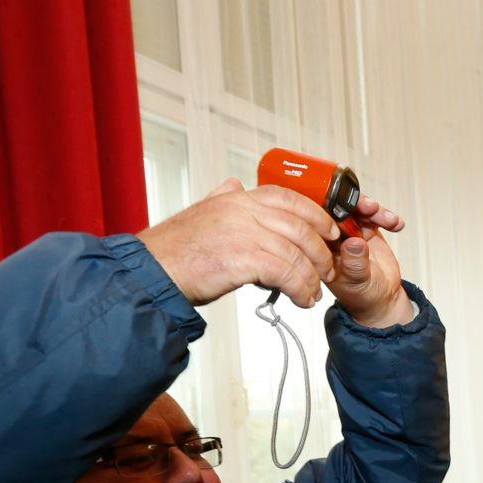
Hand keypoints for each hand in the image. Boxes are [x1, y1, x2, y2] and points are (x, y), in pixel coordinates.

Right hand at [137, 178, 340, 308]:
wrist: (153, 271)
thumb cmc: (176, 250)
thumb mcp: (202, 212)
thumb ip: (222, 198)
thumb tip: (234, 183)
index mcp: (236, 198)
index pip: (288, 197)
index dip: (316, 215)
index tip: (329, 231)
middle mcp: (242, 211)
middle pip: (301, 227)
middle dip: (321, 251)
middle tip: (327, 270)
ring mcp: (243, 234)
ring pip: (297, 254)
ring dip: (311, 278)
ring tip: (312, 293)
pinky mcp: (243, 259)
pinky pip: (286, 273)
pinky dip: (300, 289)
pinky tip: (301, 299)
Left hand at [325, 192, 412, 328]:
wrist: (380, 300)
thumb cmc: (361, 296)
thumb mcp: (357, 283)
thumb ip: (355, 263)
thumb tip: (354, 243)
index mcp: (320, 247)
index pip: (317, 220)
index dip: (330, 208)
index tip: (344, 207)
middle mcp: (333, 237)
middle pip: (337, 207)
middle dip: (354, 203)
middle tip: (369, 208)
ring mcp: (350, 232)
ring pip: (356, 208)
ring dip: (372, 208)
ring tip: (385, 218)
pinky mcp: (367, 230)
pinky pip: (374, 215)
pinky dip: (386, 216)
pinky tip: (394, 224)